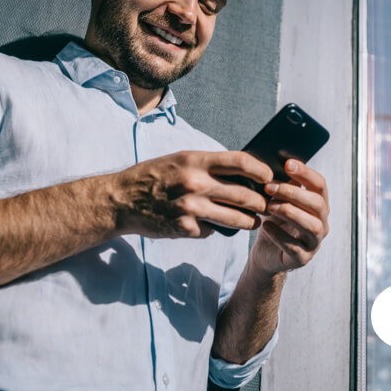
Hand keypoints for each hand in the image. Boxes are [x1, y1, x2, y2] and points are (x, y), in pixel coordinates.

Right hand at [110, 150, 272, 238]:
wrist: (122, 200)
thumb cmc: (155, 176)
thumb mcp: (181, 159)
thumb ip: (210, 164)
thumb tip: (245, 171)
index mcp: (196, 161)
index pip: (241, 162)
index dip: (261, 171)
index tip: (268, 177)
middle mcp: (195, 183)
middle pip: (245, 195)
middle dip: (262, 202)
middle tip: (267, 204)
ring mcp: (191, 208)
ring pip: (237, 219)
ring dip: (251, 222)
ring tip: (254, 221)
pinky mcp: (185, 229)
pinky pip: (214, 231)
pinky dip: (217, 229)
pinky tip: (213, 225)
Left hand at [250, 159, 329, 276]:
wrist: (266, 253)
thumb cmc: (274, 222)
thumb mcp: (278, 201)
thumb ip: (283, 185)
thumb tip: (279, 162)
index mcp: (318, 205)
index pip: (320, 185)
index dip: (305, 173)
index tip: (287, 163)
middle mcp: (322, 223)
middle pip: (317, 204)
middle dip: (293, 193)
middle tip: (270, 187)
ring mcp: (314, 242)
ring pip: (311, 225)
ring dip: (289, 212)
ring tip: (269, 206)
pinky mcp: (303, 259)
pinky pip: (294, 247)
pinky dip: (279, 235)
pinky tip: (266, 226)